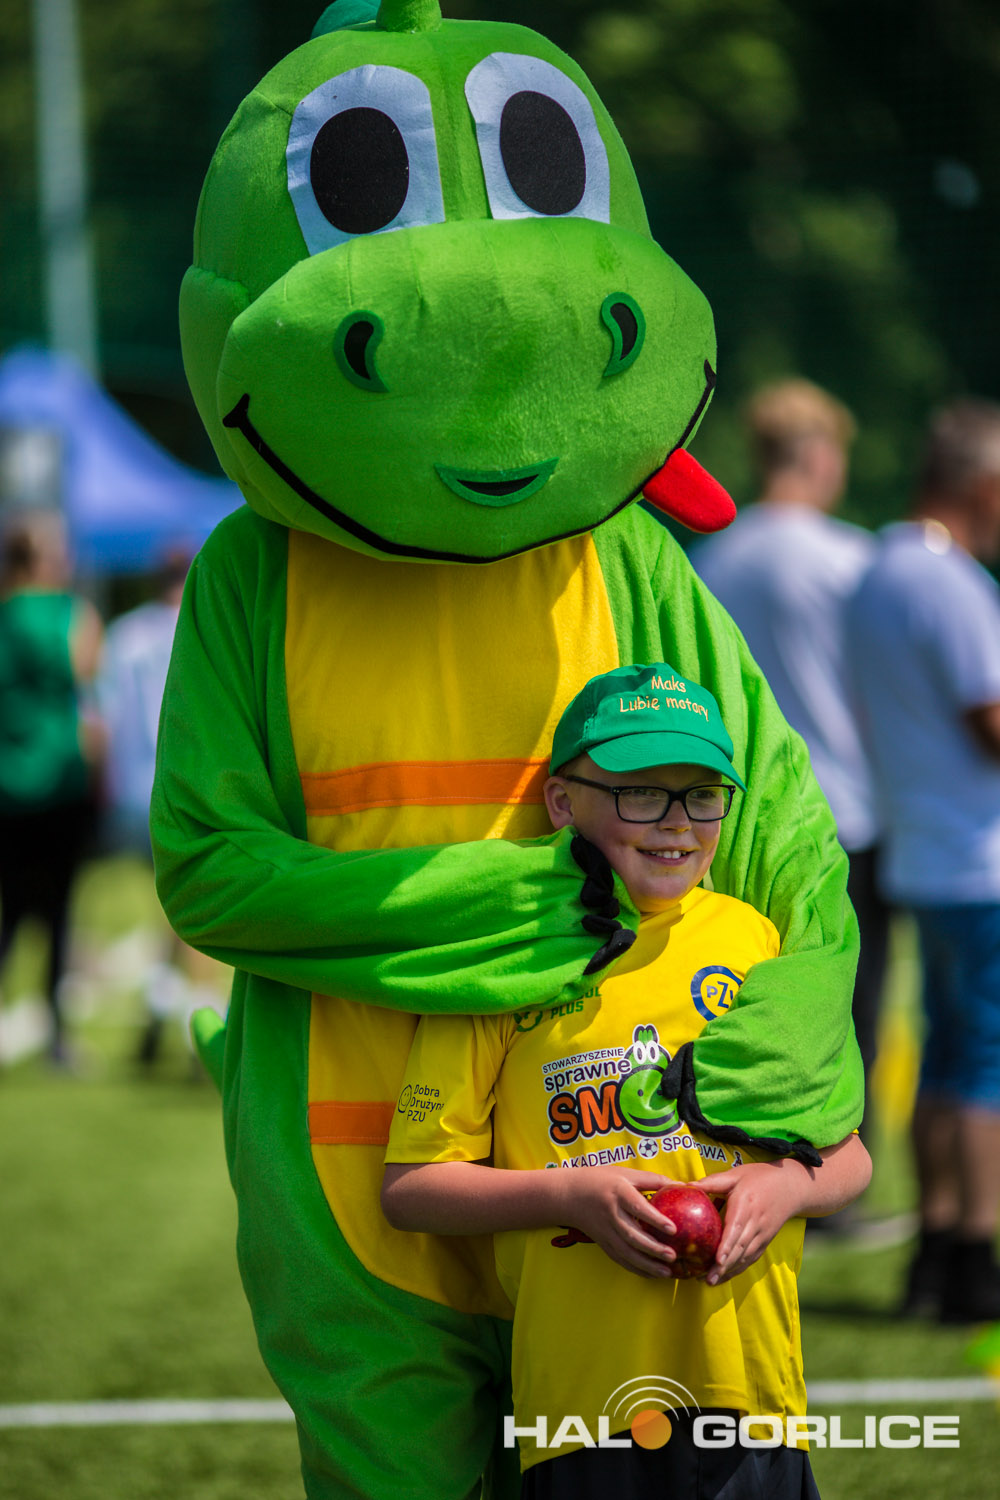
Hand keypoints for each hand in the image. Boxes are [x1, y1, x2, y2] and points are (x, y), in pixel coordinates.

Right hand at [553, 1167, 680, 1278]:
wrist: (569, 1195)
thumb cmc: (600, 1180)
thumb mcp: (625, 1173)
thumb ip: (652, 1180)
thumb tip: (681, 1185)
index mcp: (618, 1193)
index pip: (637, 1207)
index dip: (655, 1219)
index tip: (673, 1229)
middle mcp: (611, 1214)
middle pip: (632, 1235)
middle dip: (653, 1248)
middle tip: (673, 1255)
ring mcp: (606, 1231)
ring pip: (627, 1252)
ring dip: (647, 1264)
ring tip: (667, 1272)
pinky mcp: (603, 1243)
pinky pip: (620, 1259)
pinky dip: (636, 1269)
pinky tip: (652, 1275)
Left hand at [703, 1160, 811, 1284]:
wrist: (791, 1186)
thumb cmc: (759, 1178)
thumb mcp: (735, 1175)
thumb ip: (712, 1182)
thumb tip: (686, 1186)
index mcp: (746, 1206)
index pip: (736, 1229)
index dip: (727, 1246)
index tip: (717, 1260)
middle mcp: (755, 1223)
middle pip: (739, 1248)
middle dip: (724, 1266)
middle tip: (706, 1279)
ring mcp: (762, 1234)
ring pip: (745, 1256)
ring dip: (729, 1271)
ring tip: (710, 1282)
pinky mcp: (765, 1241)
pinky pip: (751, 1258)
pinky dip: (739, 1268)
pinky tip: (725, 1276)